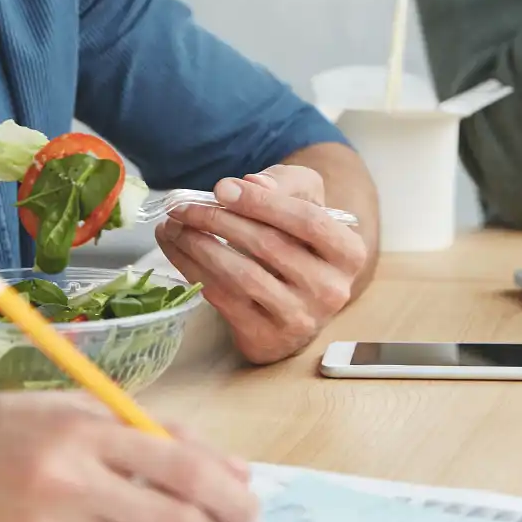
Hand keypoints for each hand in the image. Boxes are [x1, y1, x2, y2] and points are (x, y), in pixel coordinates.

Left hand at [155, 165, 368, 364]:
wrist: (300, 292)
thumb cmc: (301, 235)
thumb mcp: (304, 197)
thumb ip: (282, 183)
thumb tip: (248, 186)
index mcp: (348, 253)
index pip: (307, 221)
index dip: (262, 203)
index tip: (221, 188)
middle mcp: (331, 291)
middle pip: (269, 246)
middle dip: (218, 220)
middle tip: (183, 205)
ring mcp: (299, 319)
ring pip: (241, 275)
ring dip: (198, 246)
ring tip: (172, 226)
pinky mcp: (267, 338)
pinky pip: (223, 299)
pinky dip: (192, 270)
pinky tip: (177, 249)